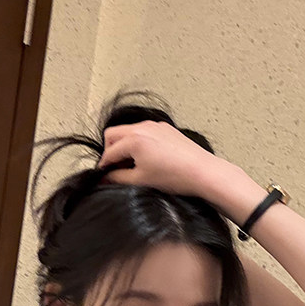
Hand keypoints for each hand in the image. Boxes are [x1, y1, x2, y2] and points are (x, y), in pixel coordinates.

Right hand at [97, 120, 222, 197]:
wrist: (202, 171)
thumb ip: (118, 178)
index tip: (103, 177)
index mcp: (133, 139)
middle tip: (116, 168)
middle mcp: (142, 127)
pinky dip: (138, 141)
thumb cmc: (173, 176)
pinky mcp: (166, 128)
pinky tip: (147, 158)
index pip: (108, 152)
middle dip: (110, 150)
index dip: (103, 166)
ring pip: (129, 131)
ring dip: (124, 145)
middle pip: (113, 134)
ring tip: (132, 164)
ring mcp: (155, 125)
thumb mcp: (140, 180)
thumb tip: (105, 178)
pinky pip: (144, 131)